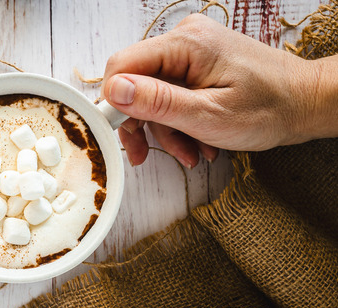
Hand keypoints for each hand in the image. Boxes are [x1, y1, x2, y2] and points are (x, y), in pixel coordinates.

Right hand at [102, 13, 336, 166]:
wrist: (307, 103)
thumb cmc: (270, 109)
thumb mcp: (208, 115)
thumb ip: (158, 102)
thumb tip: (113, 90)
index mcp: (185, 43)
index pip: (121, 65)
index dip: (113, 103)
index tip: (120, 133)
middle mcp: (184, 40)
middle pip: (134, 82)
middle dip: (141, 123)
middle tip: (145, 155)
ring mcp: (191, 51)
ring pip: (151, 93)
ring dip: (164, 129)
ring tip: (190, 153)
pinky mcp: (197, 64)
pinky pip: (170, 94)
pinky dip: (178, 121)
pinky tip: (196, 142)